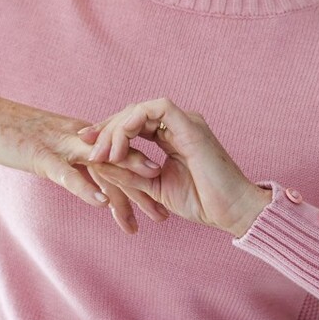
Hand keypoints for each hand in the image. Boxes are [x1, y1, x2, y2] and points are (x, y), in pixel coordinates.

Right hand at [0, 91, 165, 233]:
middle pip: (121, 166)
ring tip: (148, 213)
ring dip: (127, 192)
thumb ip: (73, 167)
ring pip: (103, 169)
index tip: (162, 201)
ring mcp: (62, 147)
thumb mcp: (50, 153)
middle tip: (165, 216)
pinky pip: (68, 174)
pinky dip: (86, 188)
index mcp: (83, 140)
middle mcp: (80, 141)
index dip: (141, 180)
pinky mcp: (42, 156)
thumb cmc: (15, 137)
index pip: (120, 159)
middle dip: (144, 192)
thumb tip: (93, 187)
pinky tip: (102, 204)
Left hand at [79, 98, 269, 236]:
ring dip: (117, 127)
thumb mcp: (154, 188)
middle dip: (106, 127)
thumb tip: (98, 164)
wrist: (231, 211)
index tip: (86, 146)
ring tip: (104, 153)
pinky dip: (133, 123)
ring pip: (140, 108)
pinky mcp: (190, 124)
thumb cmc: (201, 202)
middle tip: (87, 146)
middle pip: (133, 113)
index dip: (109, 132)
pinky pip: (156, 109)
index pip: (134, 125)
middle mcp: (178, 125)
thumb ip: (128, 175)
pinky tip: (120, 146)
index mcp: (172, 137)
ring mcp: (185, 122)